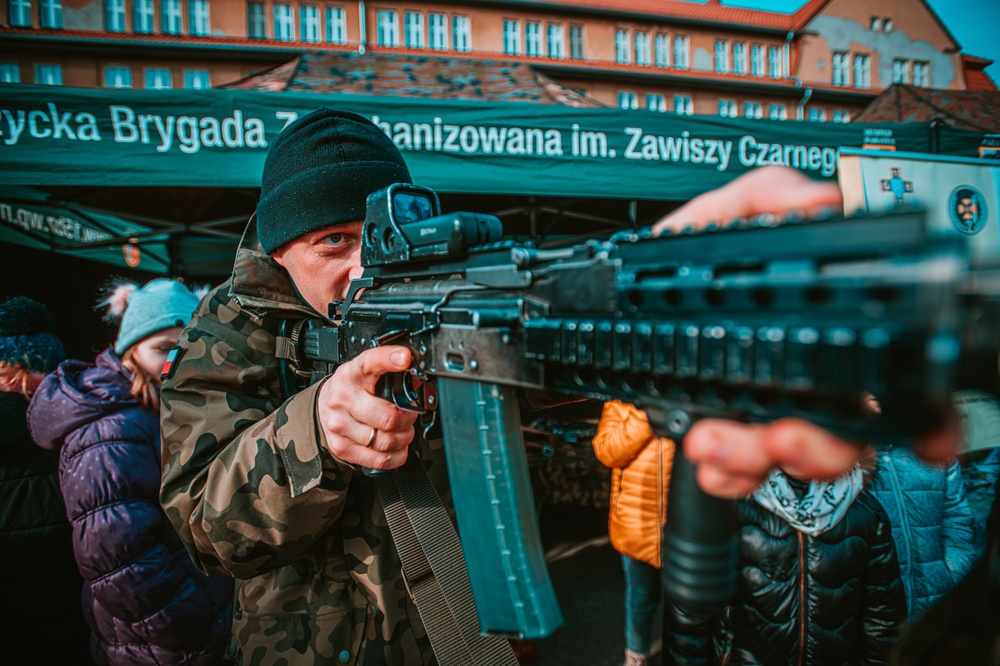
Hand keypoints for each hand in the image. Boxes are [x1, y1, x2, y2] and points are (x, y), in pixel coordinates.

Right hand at [317, 345, 418, 469]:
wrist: (323, 406)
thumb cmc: (351, 389)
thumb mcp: (366, 372)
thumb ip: (389, 371)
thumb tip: (418, 376)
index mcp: (352, 374)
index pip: (371, 362)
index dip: (389, 359)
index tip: (406, 358)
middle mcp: (342, 399)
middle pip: (388, 417)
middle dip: (408, 419)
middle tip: (409, 416)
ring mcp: (339, 426)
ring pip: (386, 442)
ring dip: (404, 439)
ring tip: (403, 432)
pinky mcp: (341, 448)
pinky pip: (379, 460)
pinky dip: (397, 456)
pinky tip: (397, 447)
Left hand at [652, 167, 958, 496]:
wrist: (613, 314)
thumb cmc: (675, 270)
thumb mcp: (712, 220)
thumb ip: (762, 199)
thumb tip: (816, 201)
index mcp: (815, 323)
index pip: (884, 366)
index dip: (921, 407)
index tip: (920, 428)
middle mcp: (808, 378)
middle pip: (850, 435)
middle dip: (821, 447)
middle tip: (782, 436)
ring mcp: (771, 412)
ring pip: (792, 459)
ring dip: (755, 458)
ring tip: (712, 441)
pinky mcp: (732, 440)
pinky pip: (743, 473)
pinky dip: (726, 472)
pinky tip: (707, 460)